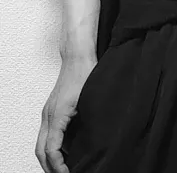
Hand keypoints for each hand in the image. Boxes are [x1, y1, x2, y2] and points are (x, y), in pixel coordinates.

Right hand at [35, 55, 96, 172]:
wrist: (78, 56)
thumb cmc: (86, 73)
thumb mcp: (91, 100)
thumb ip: (89, 122)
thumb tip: (93, 142)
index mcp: (57, 115)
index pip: (52, 150)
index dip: (59, 166)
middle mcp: (48, 115)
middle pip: (41, 150)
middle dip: (50, 167)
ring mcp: (48, 112)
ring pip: (41, 143)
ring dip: (49, 159)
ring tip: (63, 168)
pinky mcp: (51, 110)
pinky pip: (46, 134)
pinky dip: (51, 147)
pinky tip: (63, 151)